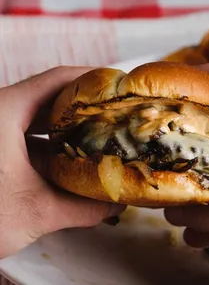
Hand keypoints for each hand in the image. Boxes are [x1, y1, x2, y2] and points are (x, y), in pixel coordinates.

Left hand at [0, 66, 124, 258]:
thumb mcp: (35, 212)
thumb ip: (82, 209)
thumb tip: (115, 206)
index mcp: (4, 111)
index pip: (57, 79)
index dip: (90, 78)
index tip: (115, 84)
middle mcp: (0, 113)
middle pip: (52, 95)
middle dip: (86, 104)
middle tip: (114, 112)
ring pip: (41, 116)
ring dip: (70, 125)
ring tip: (99, 133)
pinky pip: (31, 133)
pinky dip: (53, 142)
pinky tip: (70, 156)